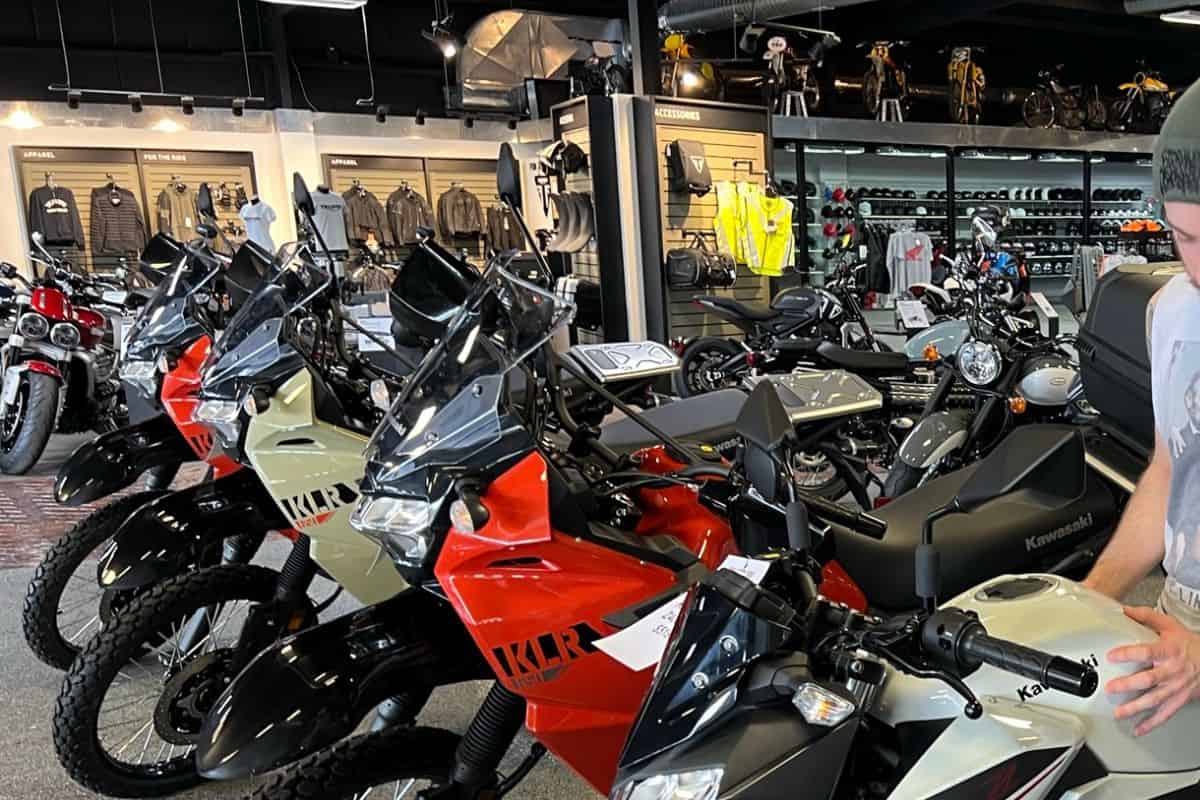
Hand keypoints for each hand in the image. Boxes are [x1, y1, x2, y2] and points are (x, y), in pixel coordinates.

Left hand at [1106, 606, 1199, 735]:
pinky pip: (1164, 714)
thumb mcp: (1169, 626)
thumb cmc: (1189, 644)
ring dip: (1136, 708)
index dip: (1128, 654)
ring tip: (1119, 712)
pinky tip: (1138, 729)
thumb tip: (1124, 610)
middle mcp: (1172, 671)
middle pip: (1149, 679)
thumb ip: (1146, 617)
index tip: (1112, 656)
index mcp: (1168, 651)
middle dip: (1129, 685)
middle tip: (1112, 688)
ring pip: (1155, 700)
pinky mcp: (1179, 699)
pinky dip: (1151, 724)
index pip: (1146, 652)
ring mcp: (1175, 688)